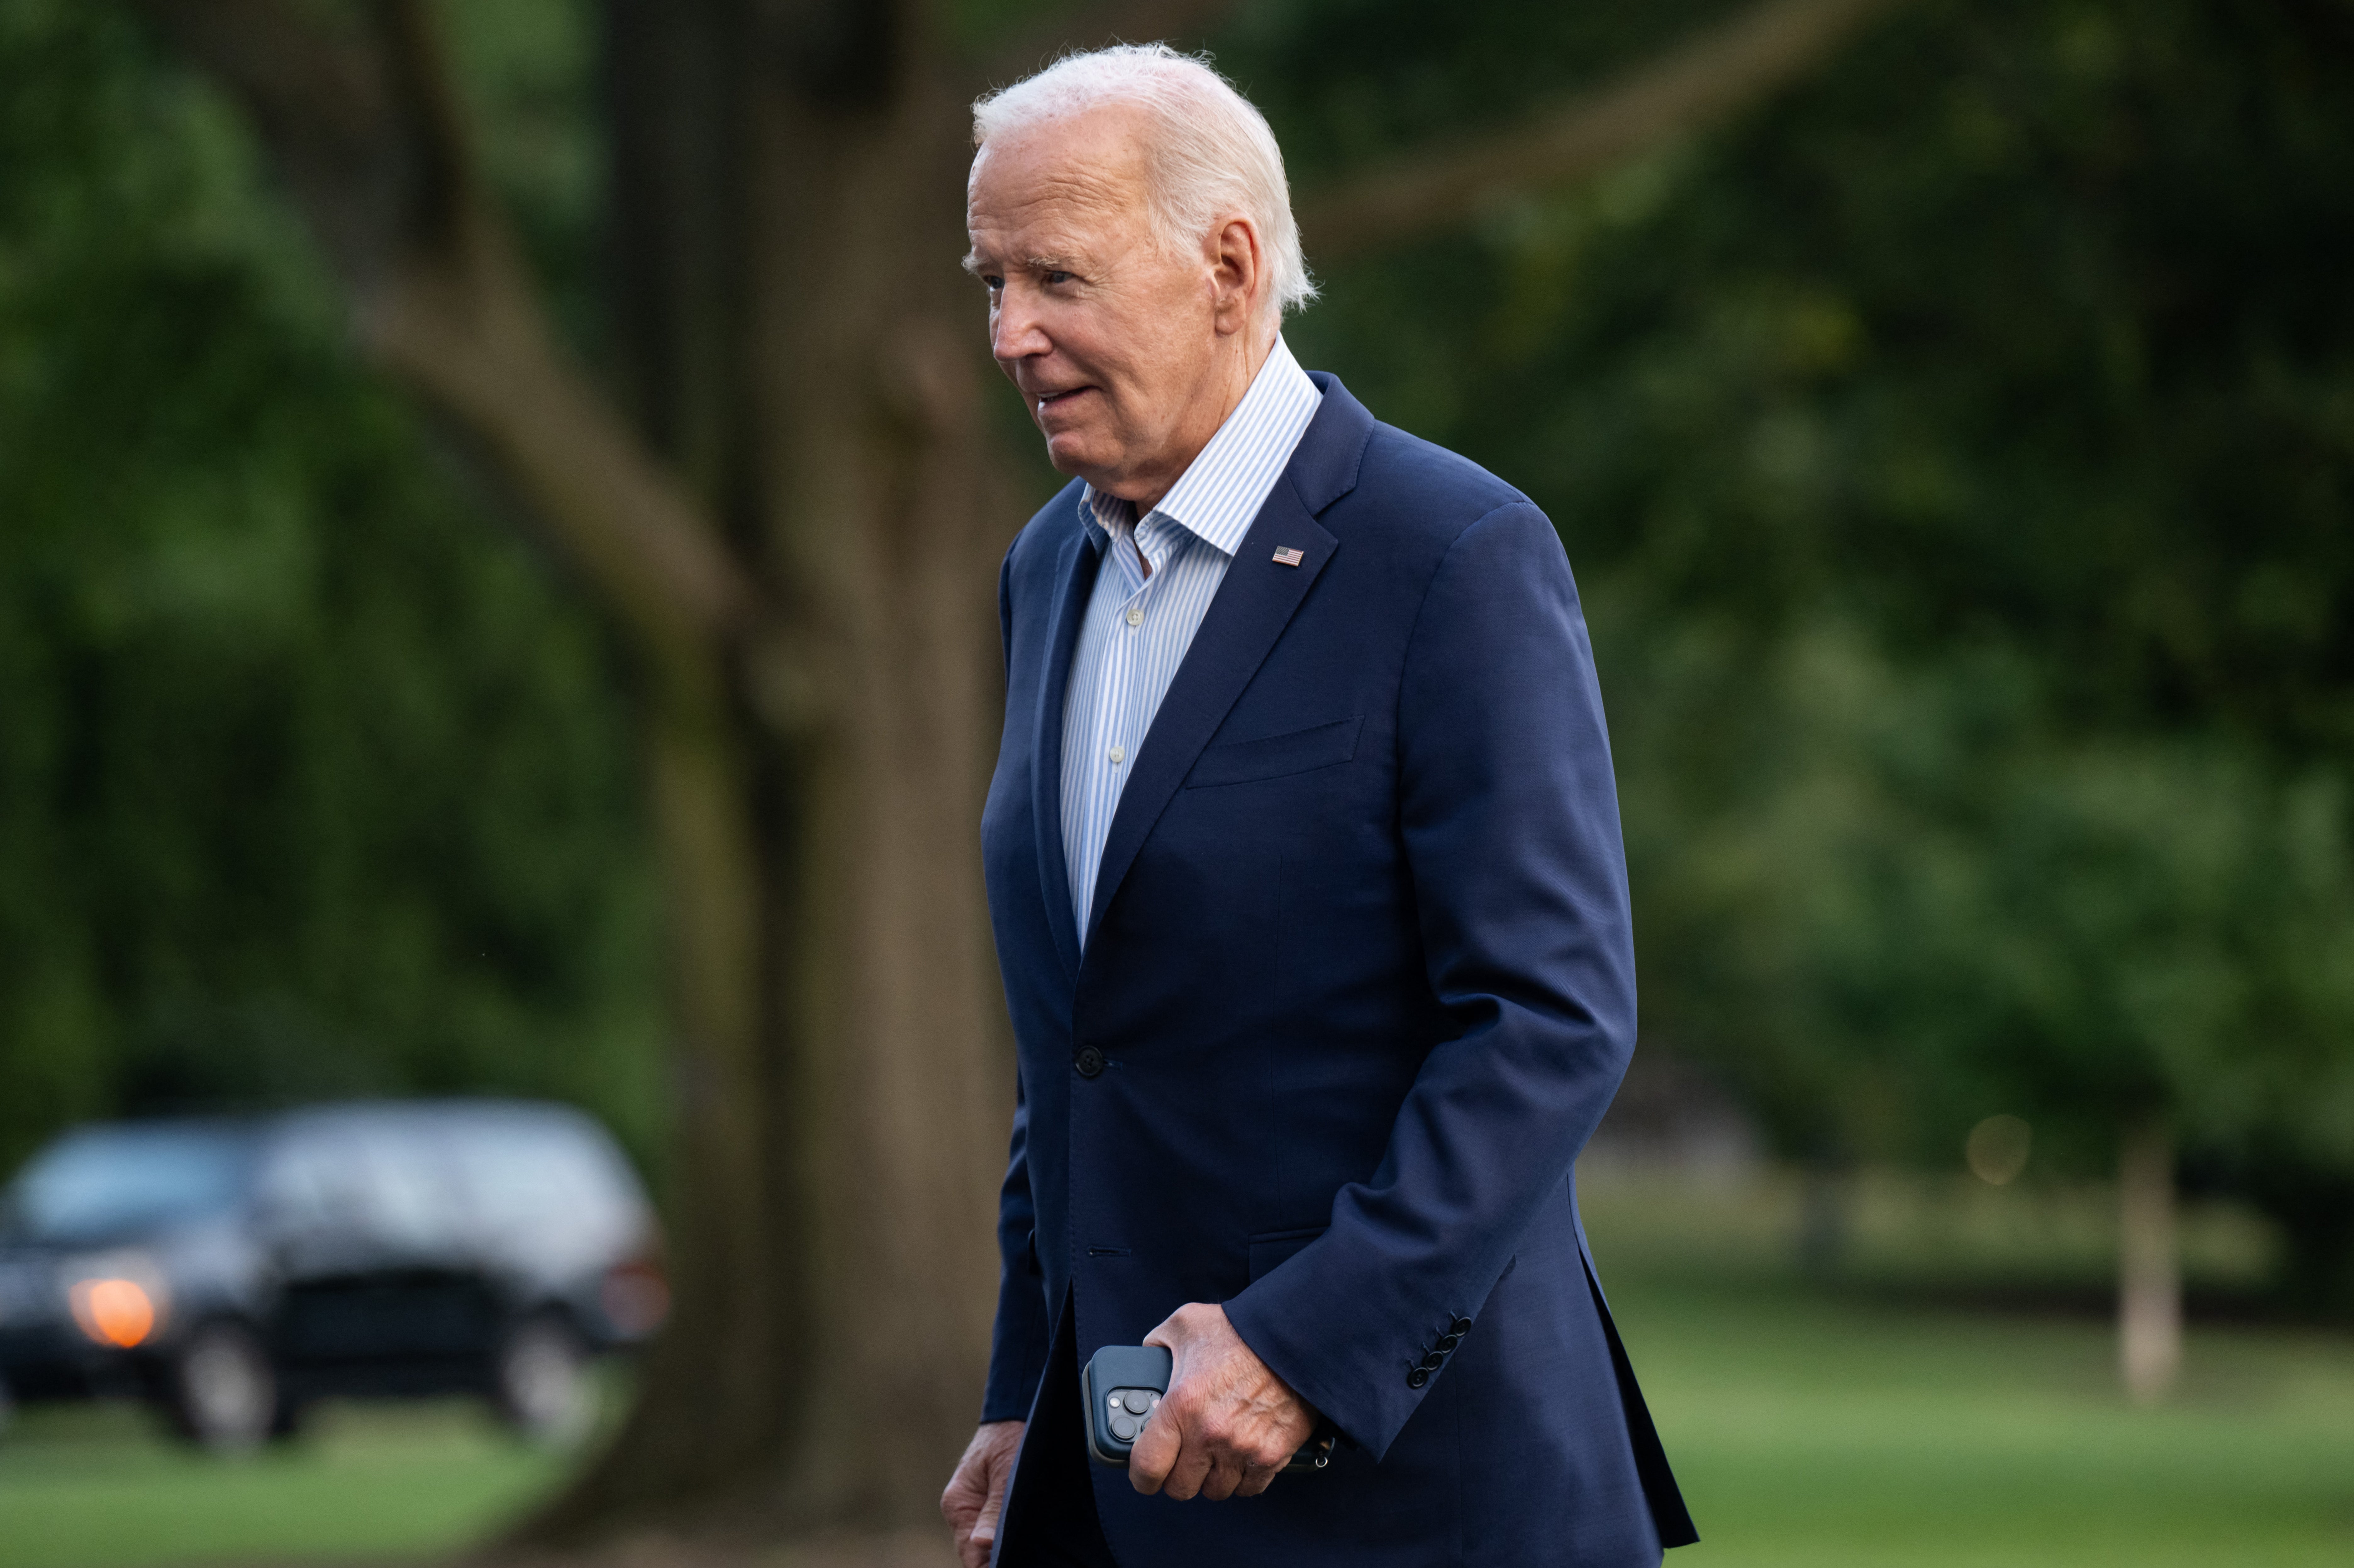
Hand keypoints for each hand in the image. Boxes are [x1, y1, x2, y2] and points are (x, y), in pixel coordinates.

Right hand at [941, 1419, 1023, 1567]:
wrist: (1017, 1411)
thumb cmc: (1011, 1435)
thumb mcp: (1006, 1470)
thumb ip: (995, 1508)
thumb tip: (982, 1544)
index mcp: (958, 1503)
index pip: (970, 1553)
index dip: (990, 1567)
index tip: (1011, 1564)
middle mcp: (964, 1511)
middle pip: (978, 1554)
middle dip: (1000, 1559)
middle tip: (1026, 1557)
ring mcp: (977, 1509)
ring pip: (989, 1545)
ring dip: (1006, 1549)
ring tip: (1029, 1551)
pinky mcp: (992, 1505)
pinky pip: (998, 1531)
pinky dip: (1010, 1538)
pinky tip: (1028, 1542)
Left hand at [1130, 1302, 1316, 1500]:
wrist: (1293, 1336)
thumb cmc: (1240, 1329)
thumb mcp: (1185, 1324)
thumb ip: (1158, 1343)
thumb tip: (1148, 1356)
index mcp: (1182, 1405)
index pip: (1148, 1466)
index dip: (1141, 1476)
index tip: (1144, 1474)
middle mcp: (1210, 1434)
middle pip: (1181, 1487)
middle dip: (1177, 1475)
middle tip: (1181, 1458)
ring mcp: (1243, 1448)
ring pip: (1216, 1490)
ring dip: (1211, 1477)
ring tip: (1213, 1453)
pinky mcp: (1273, 1454)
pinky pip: (1249, 1488)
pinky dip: (1243, 1478)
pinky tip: (1240, 1457)